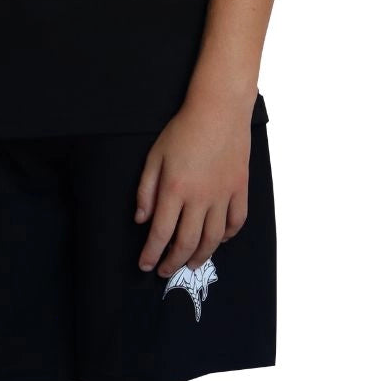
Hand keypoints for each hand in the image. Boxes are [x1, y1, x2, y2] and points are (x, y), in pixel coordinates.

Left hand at [135, 94, 252, 277]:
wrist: (219, 110)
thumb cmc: (183, 130)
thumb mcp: (154, 157)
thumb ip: (146, 191)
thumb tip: (141, 220)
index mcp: (174, 190)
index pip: (160, 233)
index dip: (151, 254)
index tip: (145, 265)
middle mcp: (200, 198)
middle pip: (187, 242)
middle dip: (173, 262)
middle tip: (165, 271)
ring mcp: (223, 195)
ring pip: (213, 238)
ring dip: (200, 256)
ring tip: (190, 264)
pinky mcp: (239, 189)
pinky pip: (236, 221)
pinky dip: (227, 236)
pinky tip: (218, 241)